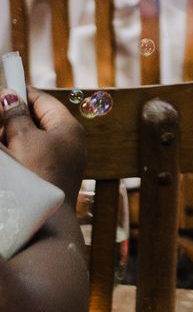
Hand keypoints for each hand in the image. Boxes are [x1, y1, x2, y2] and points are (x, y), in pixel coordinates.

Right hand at [0, 88, 84, 205]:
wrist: (45, 218)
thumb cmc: (38, 173)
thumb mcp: (24, 138)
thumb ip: (15, 115)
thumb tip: (9, 95)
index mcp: (68, 127)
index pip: (42, 100)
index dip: (20, 94)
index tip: (0, 93)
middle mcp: (66, 142)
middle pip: (32, 120)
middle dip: (10, 121)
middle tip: (1, 131)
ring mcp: (58, 160)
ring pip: (27, 139)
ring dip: (10, 138)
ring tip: (5, 145)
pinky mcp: (47, 175)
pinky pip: (28, 156)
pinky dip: (15, 153)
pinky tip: (8, 156)